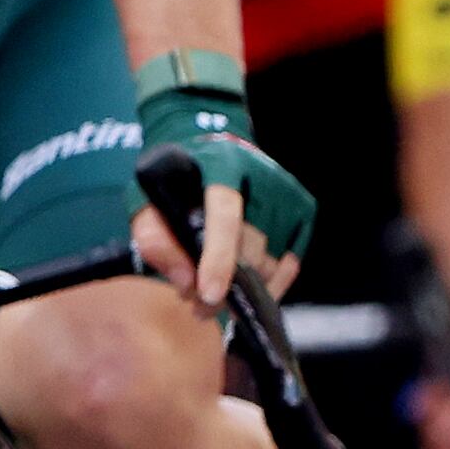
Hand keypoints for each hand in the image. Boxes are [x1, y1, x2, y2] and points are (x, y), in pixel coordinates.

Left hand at [131, 82, 315, 307]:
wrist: (213, 143)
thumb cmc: (176, 179)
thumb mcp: (146, 201)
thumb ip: (155, 241)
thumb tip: (187, 283)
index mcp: (221, 165)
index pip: (226, 215)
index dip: (218, 258)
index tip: (209, 294)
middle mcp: (263, 177)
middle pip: (248, 249)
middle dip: (222, 288)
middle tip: (198, 305)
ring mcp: (287, 194)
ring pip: (270, 264)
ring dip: (243, 290)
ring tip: (217, 291)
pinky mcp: (303, 209)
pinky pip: (291, 264)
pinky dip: (270, 285)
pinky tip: (248, 288)